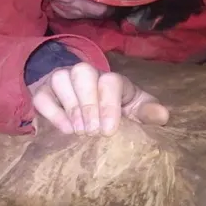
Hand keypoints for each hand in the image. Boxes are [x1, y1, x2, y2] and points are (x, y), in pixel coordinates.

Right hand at [28, 62, 168, 136]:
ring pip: (60, 79)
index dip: (109, 105)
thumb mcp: (134, 109)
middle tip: (92, 132)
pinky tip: (64, 130)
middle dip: (88, 104)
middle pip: (83, 73)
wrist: (84, 105)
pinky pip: (42, 96)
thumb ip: (148, 112)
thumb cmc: (114, 109)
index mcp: (111, 79)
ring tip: (78, 132)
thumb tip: (163, 116)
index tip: (108, 130)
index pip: (110, 81)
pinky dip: (52, 112)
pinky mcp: (43, 92)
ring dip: (70, 105)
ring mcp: (62, 80)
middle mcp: (86, 74)